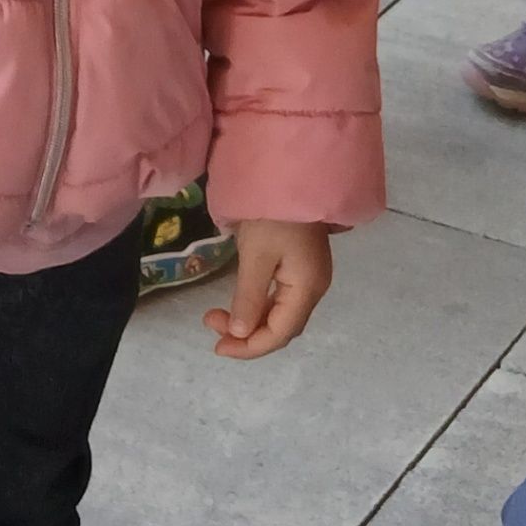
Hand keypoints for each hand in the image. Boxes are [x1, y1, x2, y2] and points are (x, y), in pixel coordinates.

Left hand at [206, 218, 332, 358]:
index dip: (249, 348)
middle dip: (247, 337)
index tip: (217, 347)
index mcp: (306, 289)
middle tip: (212, 326)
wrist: (292, 176)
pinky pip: (281, 300)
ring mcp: (309, 278)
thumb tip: (239, 334)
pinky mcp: (300, 268)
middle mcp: (313, 289)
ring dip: (251, 322)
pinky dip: (258, 308)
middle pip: (282, 328)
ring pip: (281, 316)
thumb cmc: (273, 215)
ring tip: (217, 316)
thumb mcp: (256, 256)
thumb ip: (249, 298)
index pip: (280, 334)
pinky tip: (240, 304)